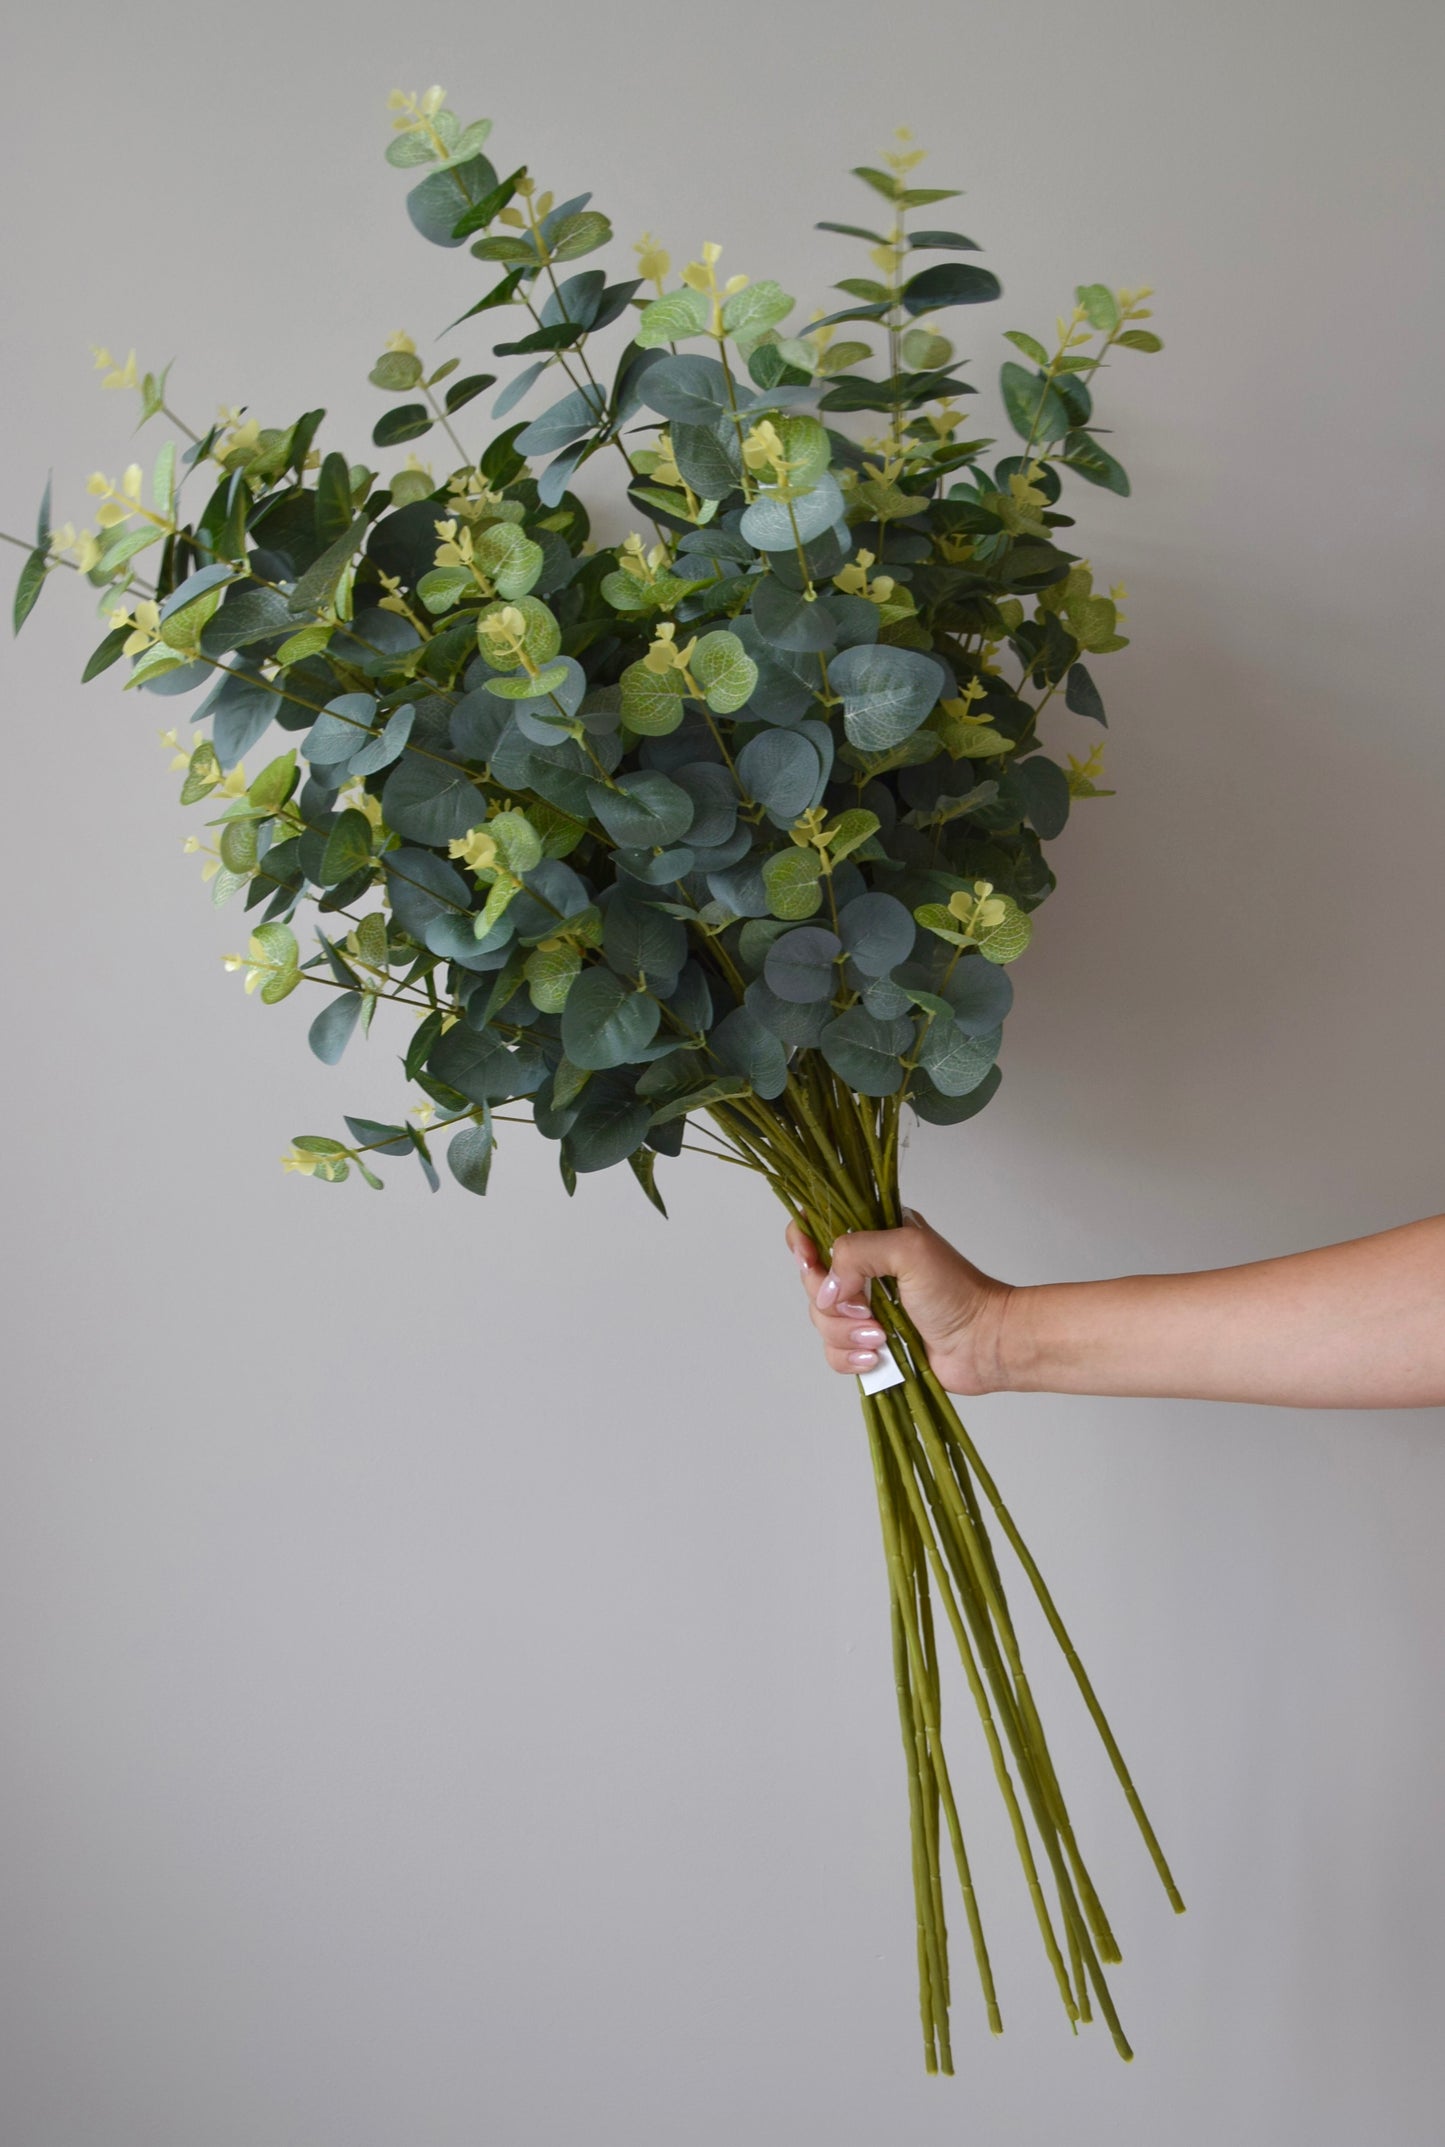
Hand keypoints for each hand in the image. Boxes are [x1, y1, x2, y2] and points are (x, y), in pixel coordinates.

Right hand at [784, 1209, 1014, 1395]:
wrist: (983, 1343)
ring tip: (882, 1337)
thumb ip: (857, 1252)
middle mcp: (864, 1270)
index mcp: (873, 1236)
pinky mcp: (868, 1343)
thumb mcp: (908, 1250)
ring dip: (847, 1333)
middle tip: (866, 1309)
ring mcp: (865, 1309)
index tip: (811, 1261)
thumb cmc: (957, 1292)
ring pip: (821, 1320)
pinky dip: (852, 1357)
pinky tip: (878, 1355)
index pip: (817, 1228)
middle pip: (812, 1281)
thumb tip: (829, 1288)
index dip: (803, 1244)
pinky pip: (834, 1352)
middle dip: (834, 1302)